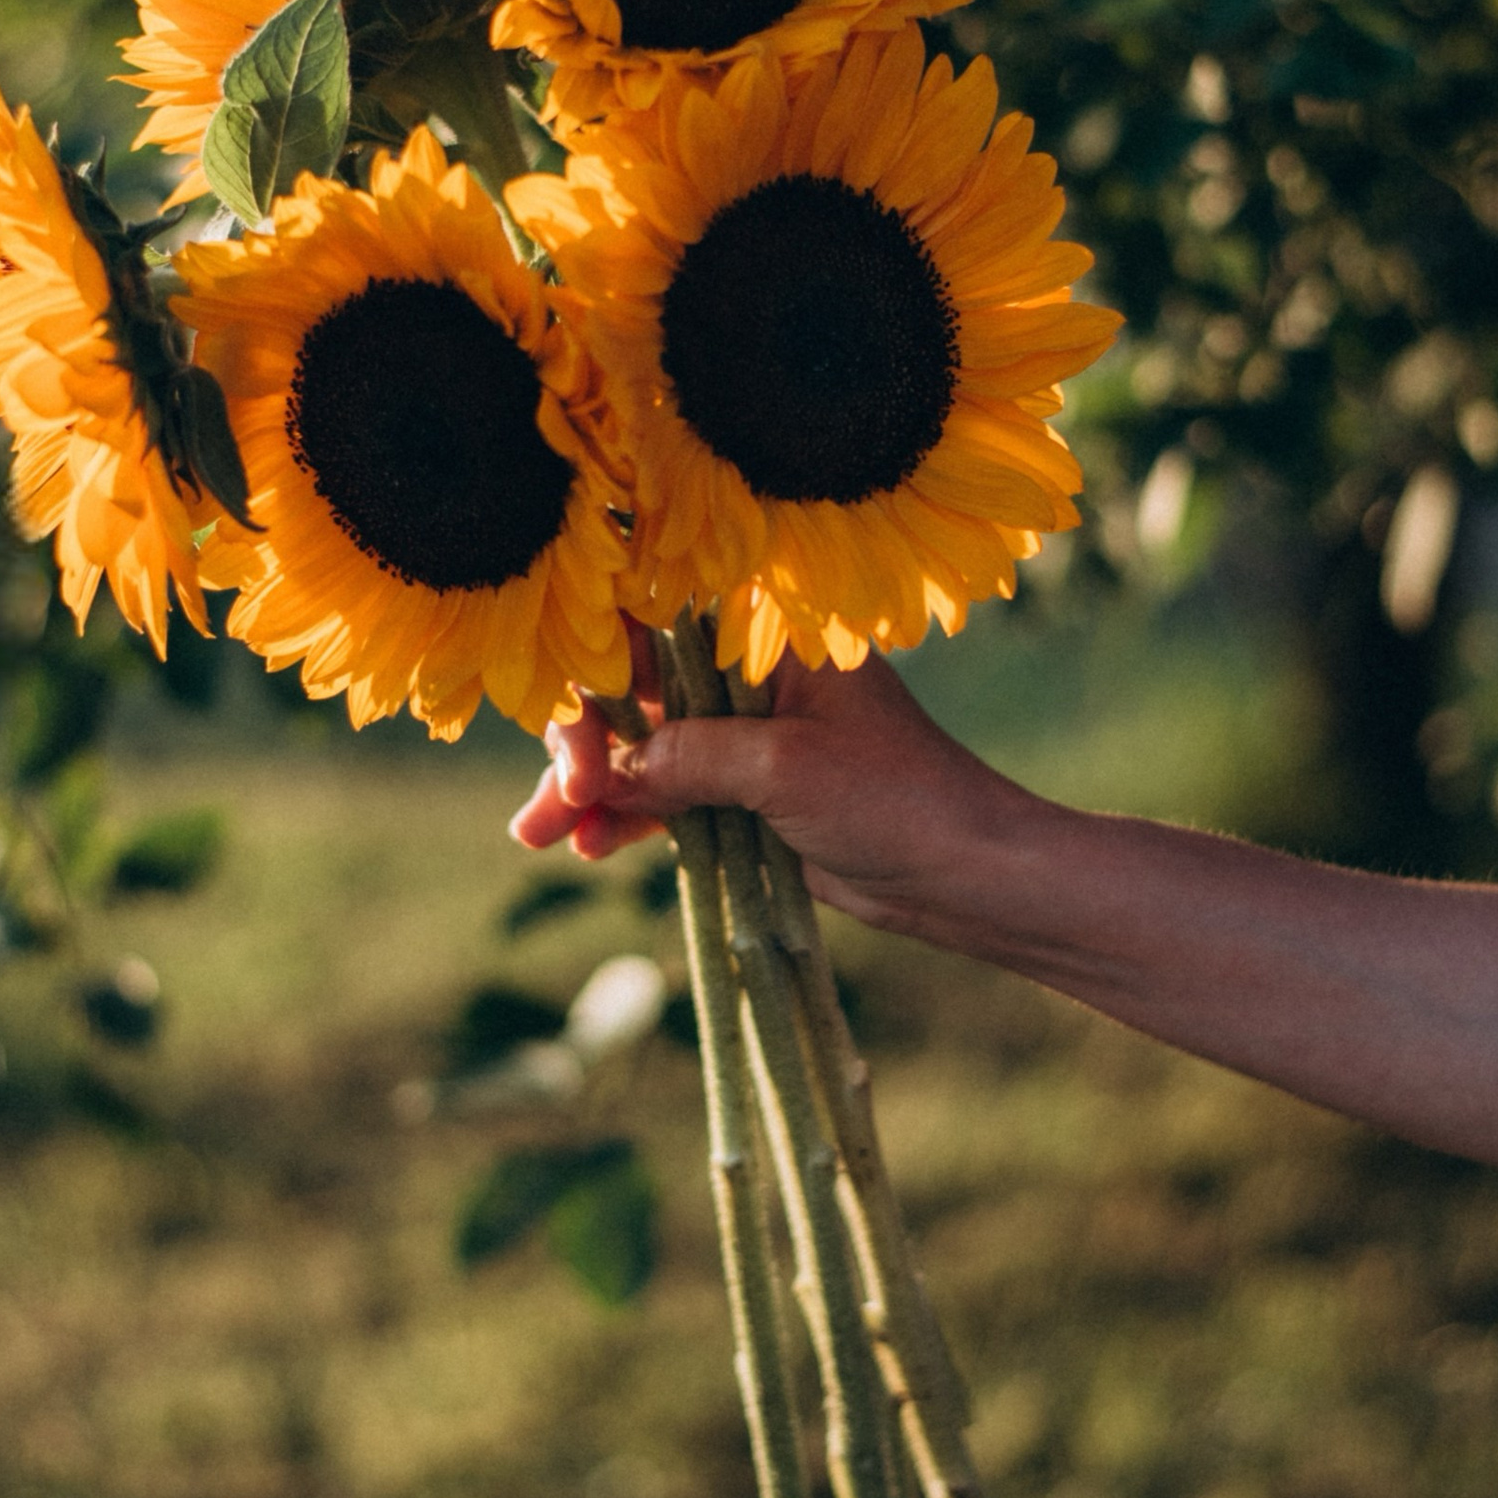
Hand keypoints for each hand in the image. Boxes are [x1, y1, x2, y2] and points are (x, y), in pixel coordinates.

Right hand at [507, 645, 1024, 935]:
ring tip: (536, 836)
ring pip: (634, 744)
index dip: (597, 671)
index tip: (580, 742)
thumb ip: (689, 757)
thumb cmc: (896, 798)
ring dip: (585, 787)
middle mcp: (743, 670)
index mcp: (766, 632)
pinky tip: (584, 848)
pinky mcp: (737, 789)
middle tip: (562, 799)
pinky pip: (659, 793)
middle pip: (628, 683)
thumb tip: (607, 767)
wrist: (961, 874)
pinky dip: (621, 818)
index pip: (650, 623)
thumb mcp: (787, 769)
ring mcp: (738, 731)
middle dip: (581, 739)